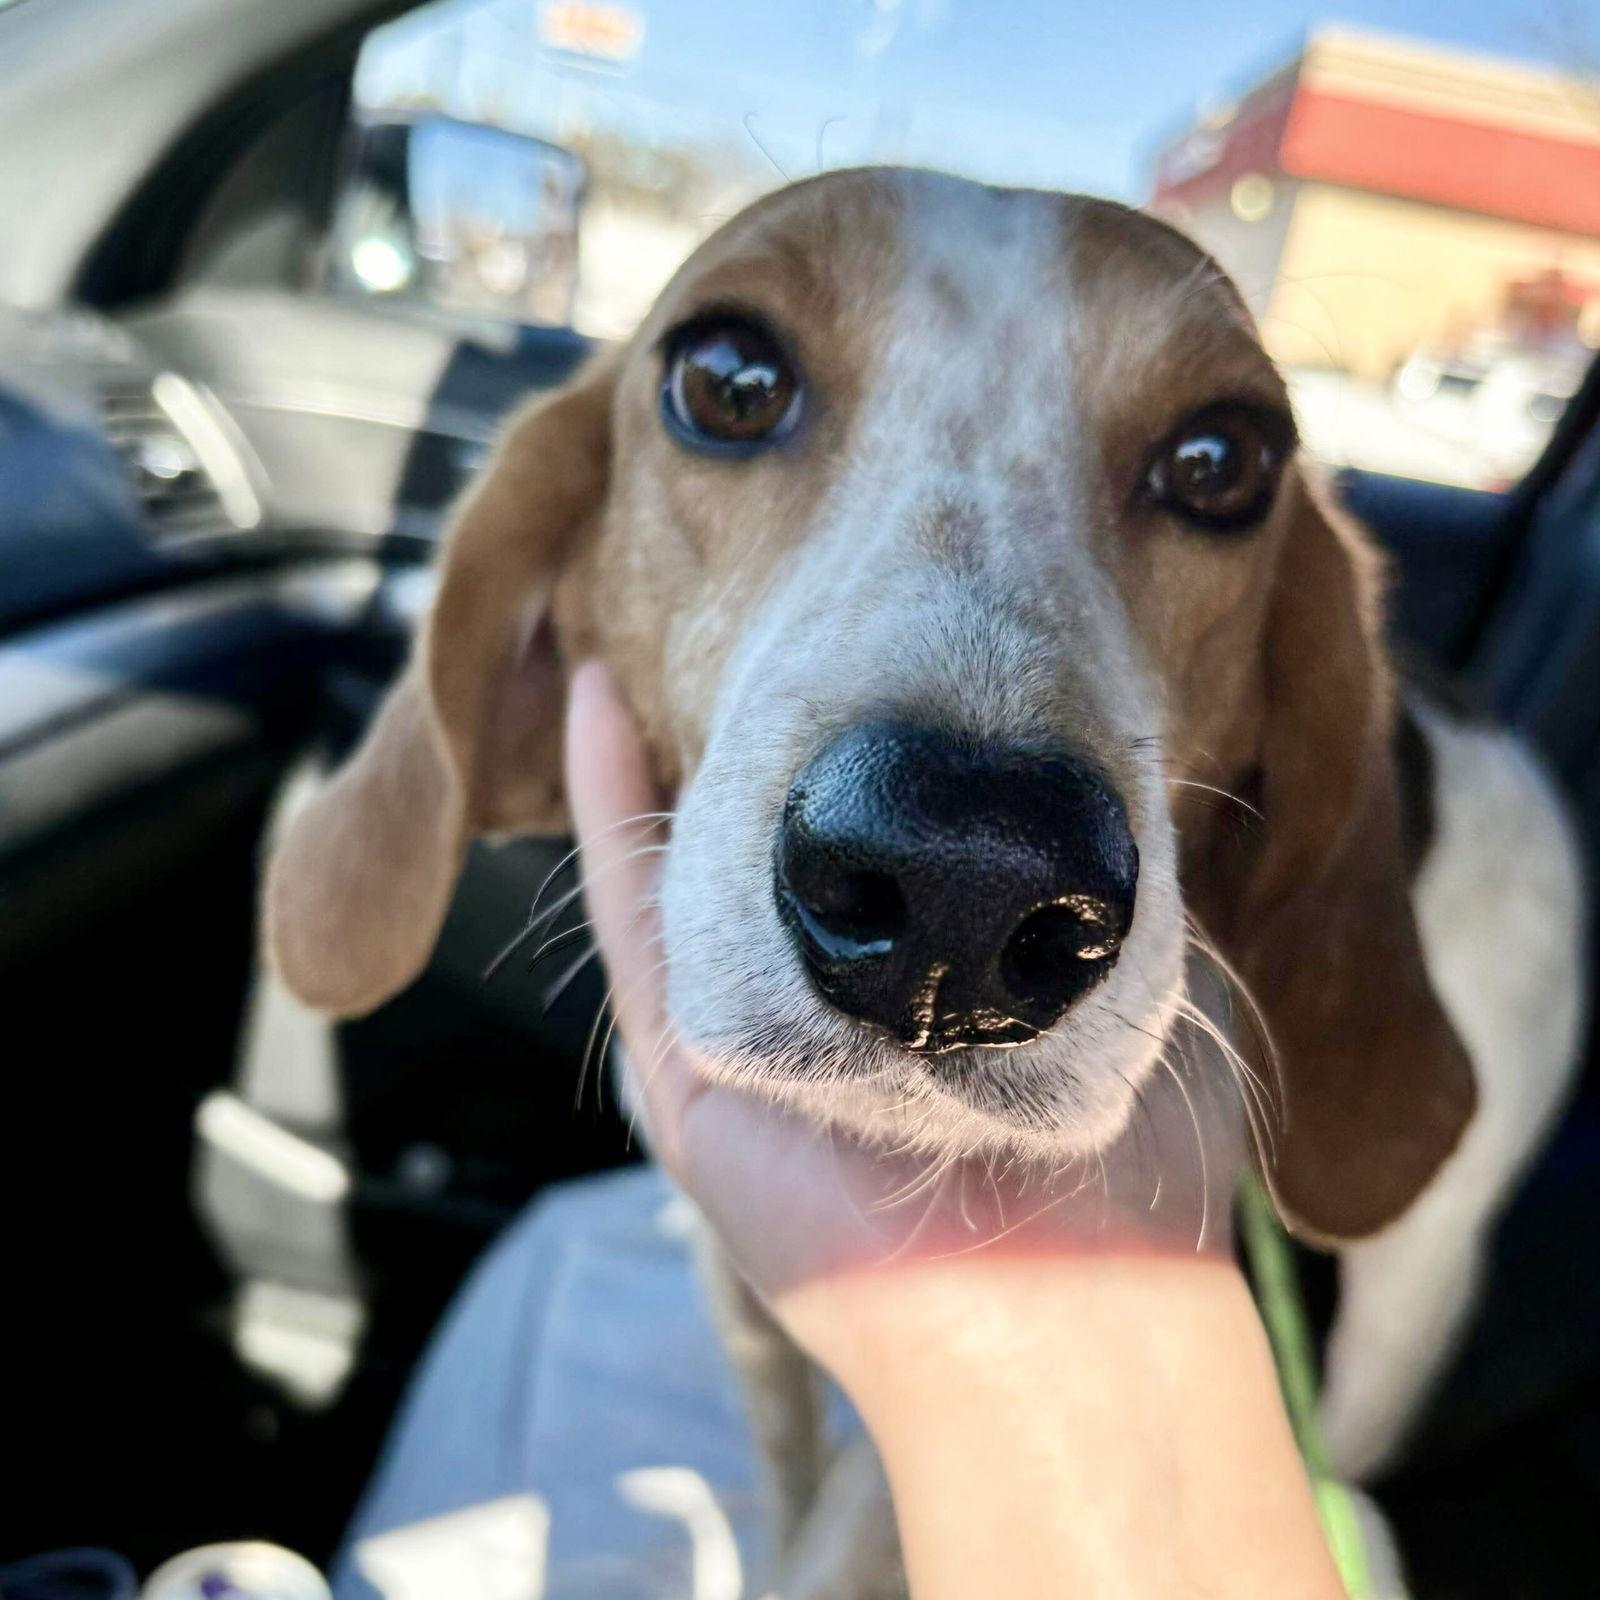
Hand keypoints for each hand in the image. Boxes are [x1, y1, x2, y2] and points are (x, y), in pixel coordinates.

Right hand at [565, 663, 1248, 1330]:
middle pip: (759, 855)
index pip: (859, 856)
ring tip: (637, 630)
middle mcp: (826, 1014)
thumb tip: (1121, 794)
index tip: (845, 649)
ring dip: (658, 752)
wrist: (1066, 1302)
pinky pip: (635, 911)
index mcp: (915, 1000)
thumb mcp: (1141, 990)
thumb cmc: (1129, 1164)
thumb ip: (1109, 899)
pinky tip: (600, 702)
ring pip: (681, 866)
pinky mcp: (689, 1066)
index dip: (838, 758)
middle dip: (738, 744)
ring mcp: (752, 1038)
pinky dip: (608, 806)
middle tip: (734, 622)